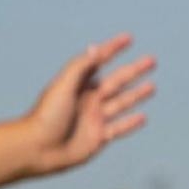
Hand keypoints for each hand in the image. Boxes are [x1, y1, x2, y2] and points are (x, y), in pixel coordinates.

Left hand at [24, 34, 155, 176]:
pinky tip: (143, 117)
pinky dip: (131, 123)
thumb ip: (80, 67)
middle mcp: (89, 99)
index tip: (128, 38)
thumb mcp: (63, 86)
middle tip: (151, 60)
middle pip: (117, 81)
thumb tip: (96, 47)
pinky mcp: (98, 138)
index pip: (100, 62)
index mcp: (79, 85)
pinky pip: (119, 128)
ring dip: (137, 94)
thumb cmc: (46, 115)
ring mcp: (95, 119)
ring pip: (122, 103)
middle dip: (134, 71)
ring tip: (152, 86)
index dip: (113, 49)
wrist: (37, 150)